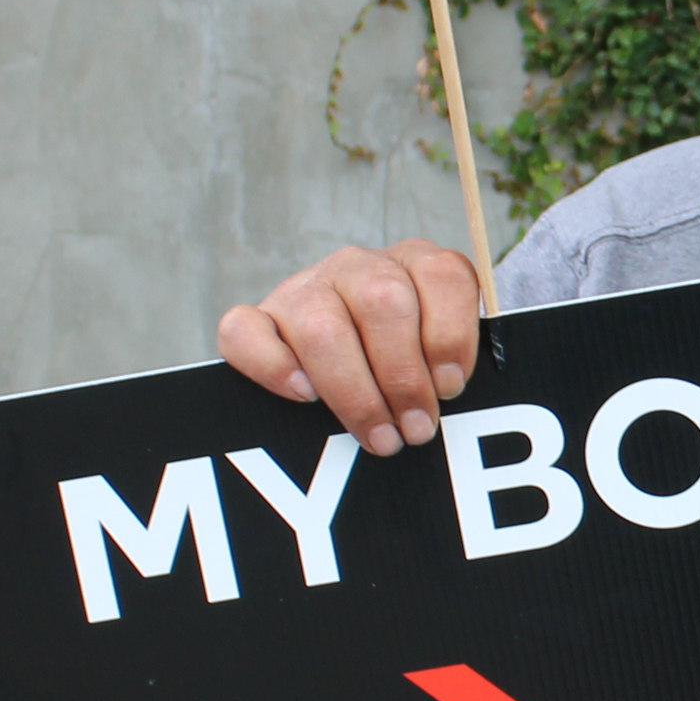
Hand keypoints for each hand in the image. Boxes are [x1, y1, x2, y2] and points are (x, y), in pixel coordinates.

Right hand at [217, 240, 485, 455]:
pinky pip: (244, 330)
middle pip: (383, 302)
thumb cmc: (412, 365)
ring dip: (354, 391)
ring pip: (321, 326)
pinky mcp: (257, 317)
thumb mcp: (444, 357)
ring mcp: (304, 288)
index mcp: (415, 264)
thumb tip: (453, 395)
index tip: (452, 387)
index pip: (442, 274)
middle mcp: (359, 266)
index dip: (451, 334)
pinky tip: (304, 396)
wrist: (350, 355)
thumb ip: (455, 363)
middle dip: (404, 376)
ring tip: (377, 436)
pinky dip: (274, 366)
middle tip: (417, 430)